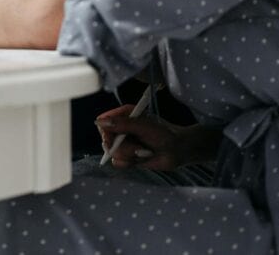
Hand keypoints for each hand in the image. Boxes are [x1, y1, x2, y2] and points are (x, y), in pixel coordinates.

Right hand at [95, 106, 218, 170]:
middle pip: (106, 140)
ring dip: (130, 155)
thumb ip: (122, 124)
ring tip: (145, 152)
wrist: (178, 151)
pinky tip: (143, 158)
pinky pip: (119, 163)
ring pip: (113, 153)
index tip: (111, 140)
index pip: (104, 122)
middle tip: (138, 148)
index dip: (105, 132)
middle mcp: (122, 129)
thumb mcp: (143, 126)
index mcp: (124, 115)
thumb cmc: (165, 134)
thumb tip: (100, 122)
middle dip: (122, 147)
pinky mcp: (128, 156)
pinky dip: (131, 162)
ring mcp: (125, 143)